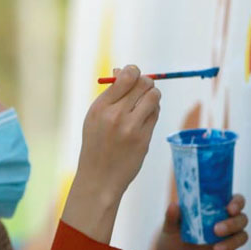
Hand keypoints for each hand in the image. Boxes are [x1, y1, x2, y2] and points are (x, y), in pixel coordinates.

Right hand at [61, 65, 160, 241]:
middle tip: (143, 91)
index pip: (127, 76)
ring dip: (153, 97)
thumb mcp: (95, 118)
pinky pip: (155, 114)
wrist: (99, 178)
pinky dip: (153, 112)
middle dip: (146, 84)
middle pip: (144, 83)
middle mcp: (115, 115)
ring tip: (144, 106)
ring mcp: (131, 127)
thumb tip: (123, 70)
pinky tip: (144, 120)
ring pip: (154, 96)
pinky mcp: (143, 139)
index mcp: (100, 107)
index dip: (135, 72)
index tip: (134, 77)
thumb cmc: (97, 145)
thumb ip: (110, 95)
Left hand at [151, 194, 249, 249]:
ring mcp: (227, 241)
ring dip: (232, 242)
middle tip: (217, 230)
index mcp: (214, 211)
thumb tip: (174, 205)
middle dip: (233, 223)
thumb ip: (172, 217)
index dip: (237, 202)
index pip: (234, 201)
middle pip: (242, 219)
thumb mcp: (169, 229)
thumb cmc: (171, 242)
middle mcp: (225, 223)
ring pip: (242, 237)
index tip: (230, 208)